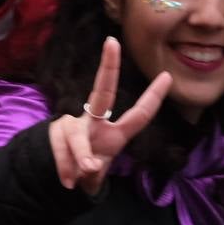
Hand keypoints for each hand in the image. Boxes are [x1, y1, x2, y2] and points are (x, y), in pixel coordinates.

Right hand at [48, 36, 170, 195]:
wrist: (57, 179)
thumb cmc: (83, 174)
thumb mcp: (93, 177)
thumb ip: (92, 173)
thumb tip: (88, 165)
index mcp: (114, 134)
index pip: (138, 115)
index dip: (153, 98)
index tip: (168, 76)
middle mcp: (94, 122)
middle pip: (102, 92)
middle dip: (109, 67)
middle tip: (112, 42)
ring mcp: (73, 124)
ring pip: (76, 134)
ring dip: (79, 156)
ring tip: (77, 178)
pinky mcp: (55, 130)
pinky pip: (60, 146)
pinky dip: (64, 166)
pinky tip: (68, 181)